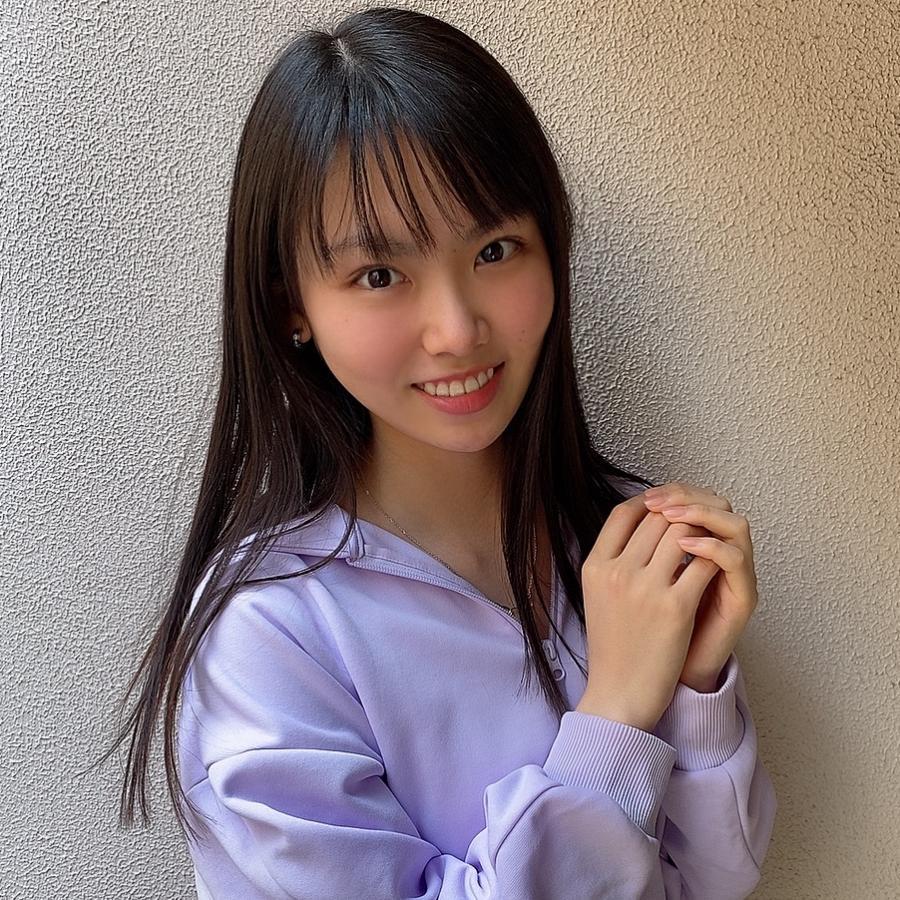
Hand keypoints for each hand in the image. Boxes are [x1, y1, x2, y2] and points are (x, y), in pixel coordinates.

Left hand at [642, 482, 758, 691]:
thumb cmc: (648, 630)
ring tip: (669, 514)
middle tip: (657, 500)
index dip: (674, 491)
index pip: (700, 500)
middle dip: (685, 496)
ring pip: (734, 523)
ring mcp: (739, 577)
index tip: (646, 495)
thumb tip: (626, 511)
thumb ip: (644, 548)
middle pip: (719, 503)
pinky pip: (734, 560)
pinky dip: (710, 546)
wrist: (659, 682)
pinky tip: (684, 545)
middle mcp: (726, 556)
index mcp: (703, 548)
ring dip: (700, 512)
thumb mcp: (641, 580)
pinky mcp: (744, 599)